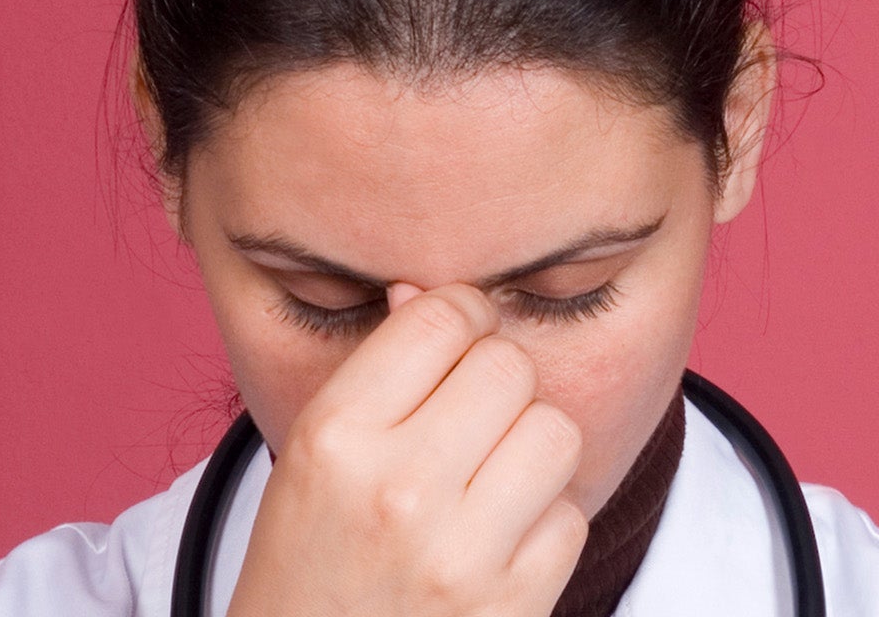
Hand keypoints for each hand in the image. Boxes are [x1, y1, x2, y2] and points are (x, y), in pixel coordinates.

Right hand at [225, 283, 587, 616]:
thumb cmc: (307, 569)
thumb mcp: (311, 462)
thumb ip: (372, 376)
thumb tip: (425, 293)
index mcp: (336, 438)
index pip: (440, 318)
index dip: (464, 315)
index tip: (462, 336)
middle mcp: (398, 489)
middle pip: (509, 367)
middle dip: (499, 383)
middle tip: (474, 417)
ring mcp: (460, 552)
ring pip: (555, 433)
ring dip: (531, 448)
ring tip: (490, 477)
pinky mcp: (512, 603)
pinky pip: (571, 517)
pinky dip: (544, 524)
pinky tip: (499, 539)